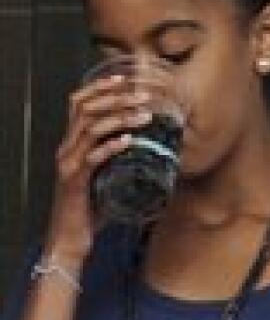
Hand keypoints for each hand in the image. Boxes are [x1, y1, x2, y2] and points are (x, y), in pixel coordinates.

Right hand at [47, 59, 181, 259]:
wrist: (70, 240)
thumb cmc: (91, 211)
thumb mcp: (106, 179)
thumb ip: (120, 163)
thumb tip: (152, 153)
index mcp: (72, 145)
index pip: (79, 104)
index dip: (99, 88)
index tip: (124, 78)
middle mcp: (67, 149)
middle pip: (85, 110)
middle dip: (116, 98)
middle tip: (144, 95)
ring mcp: (69, 165)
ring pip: (90, 130)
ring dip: (119, 118)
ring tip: (145, 115)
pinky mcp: (74, 182)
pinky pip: (92, 158)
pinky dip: (111, 146)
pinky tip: (130, 141)